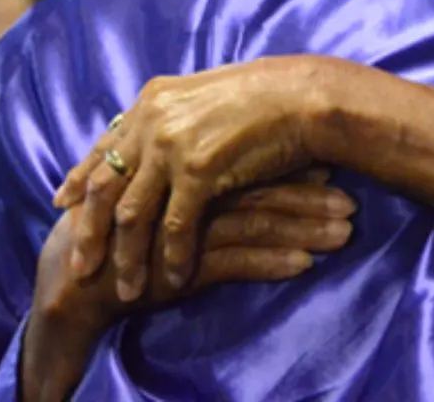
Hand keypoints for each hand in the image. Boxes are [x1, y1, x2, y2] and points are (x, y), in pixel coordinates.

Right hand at [26, 176, 354, 401]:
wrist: (78, 276)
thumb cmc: (129, 230)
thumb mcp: (168, 195)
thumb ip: (206, 173)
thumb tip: (260, 157)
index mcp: (187, 164)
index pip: (250, 161)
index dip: (293, 165)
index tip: (336, 168)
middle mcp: (188, 189)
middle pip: (260, 189)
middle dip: (310, 199)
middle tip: (355, 205)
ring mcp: (182, 228)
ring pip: (254, 223)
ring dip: (303, 229)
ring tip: (345, 235)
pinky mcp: (176, 265)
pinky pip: (232, 263)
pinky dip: (269, 264)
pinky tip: (303, 265)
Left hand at [52, 57, 332, 298]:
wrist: (304, 97)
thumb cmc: (268, 96)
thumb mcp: (206, 95)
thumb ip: (175, 116)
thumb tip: (157, 133)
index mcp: (151, 101)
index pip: (104, 149)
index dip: (81, 180)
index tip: (63, 205)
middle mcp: (152, 121)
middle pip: (105, 188)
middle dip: (89, 232)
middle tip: (81, 268)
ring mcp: (172, 146)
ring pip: (133, 214)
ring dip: (128, 257)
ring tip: (126, 289)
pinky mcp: (199, 170)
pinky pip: (176, 225)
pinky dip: (173, 256)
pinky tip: (173, 280)